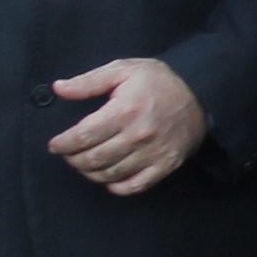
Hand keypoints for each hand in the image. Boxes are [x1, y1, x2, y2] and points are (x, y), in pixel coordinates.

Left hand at [47, 57, 210, 196]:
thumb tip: (59, 88)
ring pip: (110, 175)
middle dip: (73, 159)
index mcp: (125, 110)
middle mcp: (138, 135)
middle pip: (93, 159)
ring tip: (85, 163)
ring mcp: (153, 153)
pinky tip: (108, 177)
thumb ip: (89, 81)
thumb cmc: (159, 80)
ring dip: (90, 173)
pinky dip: (116, 187)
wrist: (201, 92)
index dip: (62, 144)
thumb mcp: (123, 69)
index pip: (82, 137)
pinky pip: (135, 186)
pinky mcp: (165, 165)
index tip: (55, 144)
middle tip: (68, 154)